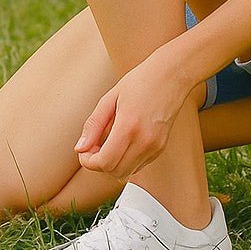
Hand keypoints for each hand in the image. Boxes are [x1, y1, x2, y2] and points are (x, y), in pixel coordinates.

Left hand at [74, 46, 193, 179]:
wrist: (170, 76)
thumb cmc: (139, 82)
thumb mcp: (109, 99)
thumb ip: (93, 125)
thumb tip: (80, 148)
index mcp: (129, 127)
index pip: (105, 162)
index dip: (89, 161)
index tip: (84, 150)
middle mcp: (144, 142)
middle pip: (114, 172)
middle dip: (98, 164)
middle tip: (93, 145)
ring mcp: (155, 147)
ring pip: (126, 172)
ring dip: (111, 164)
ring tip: (106, 142)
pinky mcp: (161, 148)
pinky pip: (137, 166)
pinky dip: (125, 160)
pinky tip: (121, 141)